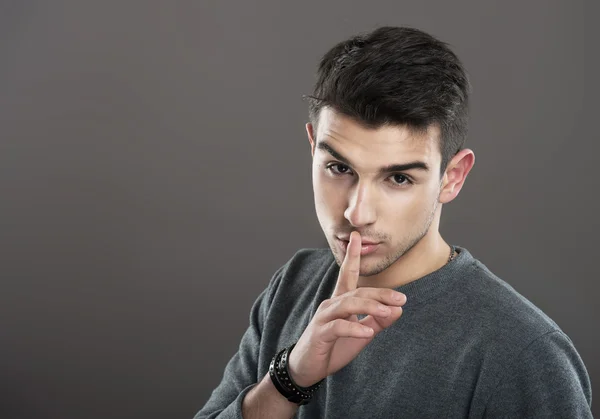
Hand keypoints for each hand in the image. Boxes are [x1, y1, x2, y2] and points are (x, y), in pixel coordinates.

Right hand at [287, 231, 406, 386]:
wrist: (307, 368)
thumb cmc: (334, 347)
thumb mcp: (361, 332)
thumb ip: (378, 320)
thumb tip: (398, 309)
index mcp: (340, 301)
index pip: (348, 274)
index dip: (353, 255)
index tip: (356, 236)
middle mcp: (331, 304)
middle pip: (357, 291)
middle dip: (380, 293)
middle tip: (402, 298)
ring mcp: (324, 317)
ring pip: (348, 304)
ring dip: (371, 306)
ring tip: (389, 312)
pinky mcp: (320, 332)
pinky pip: (339, 326)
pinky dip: (354, 327)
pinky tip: (368, 331)